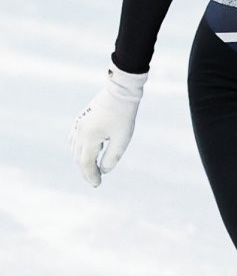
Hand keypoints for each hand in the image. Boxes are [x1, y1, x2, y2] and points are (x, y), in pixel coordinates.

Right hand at [69, 62, 146, 186]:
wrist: (120, 91)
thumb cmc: (124, 114)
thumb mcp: (123, 138)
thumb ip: (112, 157)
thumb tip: (104, 170)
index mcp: (89, 137)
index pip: (86, 163)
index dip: (91, 175)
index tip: (97, 184)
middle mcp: (79, 131)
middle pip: (79, 157)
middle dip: (87, 170)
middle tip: (96, 179)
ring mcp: (78, 124)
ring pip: (75, 148)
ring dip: (82, 160)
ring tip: (93, 168)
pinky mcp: (81, 119)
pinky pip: (74, 138)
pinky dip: (79, 148)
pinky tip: (88, 151)